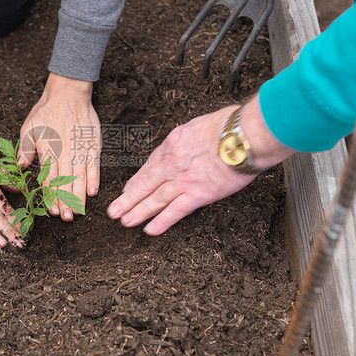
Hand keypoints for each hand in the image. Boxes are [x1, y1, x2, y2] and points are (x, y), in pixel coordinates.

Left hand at [18, 73, 100, 221]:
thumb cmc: (46, 110)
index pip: (48, 177)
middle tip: (66, 218)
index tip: (50, 210)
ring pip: (80, 176)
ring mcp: (80, 148)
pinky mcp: (92, 144)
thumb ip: (24, 148)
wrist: (68, 92)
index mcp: (48, 148)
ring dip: (79, 195)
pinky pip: (94, 164)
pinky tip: (93, 192)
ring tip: (78, 211)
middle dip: (65, 201)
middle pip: (65, 180)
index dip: (49, 195)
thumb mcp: (28, 127)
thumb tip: (19, 167)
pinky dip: (94, 178)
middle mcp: (64, 150)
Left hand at [107, 97, 293, 234]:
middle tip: (113, 211)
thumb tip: (184, 141)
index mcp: (170, 147)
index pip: (147, 168)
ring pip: (154, 200)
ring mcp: (182, 181)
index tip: (127, 190)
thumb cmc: (225, 126)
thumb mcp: (195, 125)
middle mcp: (171, 165)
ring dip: (138, 212)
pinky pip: (175, 211)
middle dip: (127, 200)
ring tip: (125, 222)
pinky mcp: (197, 194)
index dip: (135, 182)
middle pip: (144, 185)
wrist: (241, 136)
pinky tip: (150, 230)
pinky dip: (162, 222)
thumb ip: (185, 138)